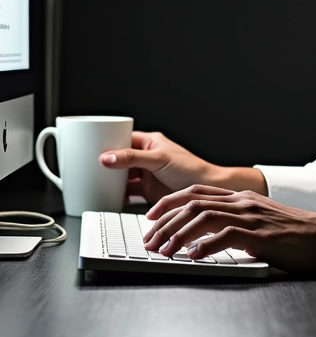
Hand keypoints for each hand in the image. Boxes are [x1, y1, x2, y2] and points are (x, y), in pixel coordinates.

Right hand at [100, 131, 266, 204]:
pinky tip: (107, 198)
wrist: (207, 193)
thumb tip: (107, 157)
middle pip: (119, 159)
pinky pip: (127, 192)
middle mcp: (147, 157)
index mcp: (150, 142)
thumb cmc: (191, 170)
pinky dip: (117, 195)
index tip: (89, 149)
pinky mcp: (148, 192)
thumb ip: (132, 159)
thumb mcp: (158, 160)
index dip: (106, 143)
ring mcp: (147, 175)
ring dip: (110, 180)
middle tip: (86, 168)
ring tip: (93, 183)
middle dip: (105, 164)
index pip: (123, 138)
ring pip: (122, 176)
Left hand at [143, 185, 315, 272]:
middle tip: (148, 240)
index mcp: (241, 198)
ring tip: (163, 250)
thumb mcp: (260, 221)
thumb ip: (236, 223)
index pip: (196, 192)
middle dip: (165, 222)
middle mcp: (243, 202)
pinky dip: (205, 246)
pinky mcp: (260, 236)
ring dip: (178, 234)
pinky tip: (192, 257)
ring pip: (204, 217)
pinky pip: (226, 237)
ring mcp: (251, 217)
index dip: (169, 203)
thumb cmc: (294, 234)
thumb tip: (205, 238)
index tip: (150, 217)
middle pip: (193, 203)